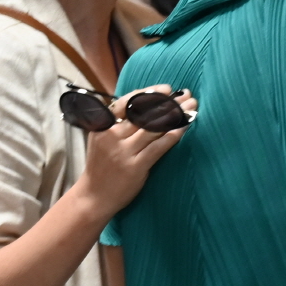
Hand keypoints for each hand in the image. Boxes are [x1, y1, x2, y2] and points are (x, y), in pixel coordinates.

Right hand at [71, 85, 195, 217]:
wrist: (94, 196)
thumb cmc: (102, 166)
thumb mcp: (102, 139)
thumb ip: (119, 123)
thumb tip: (147, 104)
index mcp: (102, 125)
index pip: (127, 102)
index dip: (149, 93)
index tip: (167, 89)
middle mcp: (112, 135)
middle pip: (144, 112)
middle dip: (168, 101)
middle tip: (186, 95)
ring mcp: (123, 151)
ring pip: (154, 127)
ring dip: (176, 114)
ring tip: (192, 107)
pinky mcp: (135, 166)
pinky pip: (159, 146)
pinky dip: (174, 134)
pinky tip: (185, 126)